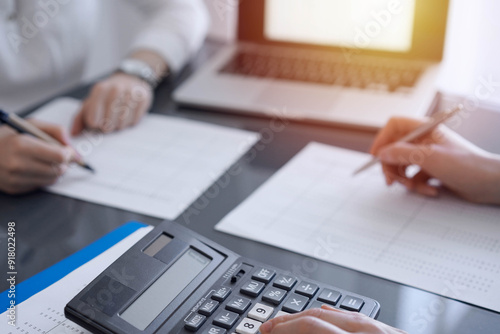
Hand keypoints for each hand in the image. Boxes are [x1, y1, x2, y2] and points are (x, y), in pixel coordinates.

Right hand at [0, 120, 77, 194]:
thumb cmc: (7, 138)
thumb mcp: (29, 124)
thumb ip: (55, 130)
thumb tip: (71, 146)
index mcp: (21, 145)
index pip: (58, 156)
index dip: (68, 153)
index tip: (67, 151)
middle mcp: (17, 164)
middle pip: (57, 170)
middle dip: (63, 163)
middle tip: (59, 156)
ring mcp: (14, 179)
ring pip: (51, 180)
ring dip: (55, 171)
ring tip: (47, 161)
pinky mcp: (14, 188)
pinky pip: (40, 186)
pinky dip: (43, 178)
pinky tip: (35, 168)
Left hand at [71, 72, 152, 134]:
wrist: (131, 78)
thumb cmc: (107, 94)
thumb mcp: (91, 101)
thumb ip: (79, 117)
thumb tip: (73, 134)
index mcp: (99, 90)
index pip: (93, 121)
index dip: (94, 125)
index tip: (97, 121)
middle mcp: (115, 90)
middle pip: (108, 125)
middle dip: (108, 126)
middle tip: (109, 119)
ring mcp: (130, 94)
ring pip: (122, 125)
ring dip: (119, 125)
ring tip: (119, 115)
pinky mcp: (143, 98)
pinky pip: (134, 122)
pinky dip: (131, 121)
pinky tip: (129, 113)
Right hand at [260, 305, 405, 333]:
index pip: (309, 328)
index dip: (282, 331)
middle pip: (318, 316)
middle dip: (287, 322)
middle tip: (267, 329)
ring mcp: (383, 331)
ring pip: (335, 313)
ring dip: (306, 317)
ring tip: (287, 324)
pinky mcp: (391, 333)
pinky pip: (355, 317)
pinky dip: (332, 316)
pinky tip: (322, 315)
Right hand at [370, 117, 499, 204]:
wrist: (491, 185)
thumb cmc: (468, 166)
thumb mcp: (430, 158)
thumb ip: (402, 153)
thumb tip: (381, 154)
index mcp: (426, 129)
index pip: (395, 126)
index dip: (382, 139)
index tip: (376, 157)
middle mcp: (425, 140)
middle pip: (394, 149)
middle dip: (392, 167)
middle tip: (392, 182)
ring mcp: (429, 155)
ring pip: (402, 166)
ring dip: (405, 180)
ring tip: (415, 188)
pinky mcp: (432, 170)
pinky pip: (414, 177)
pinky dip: (418, 186)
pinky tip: (431, 191)